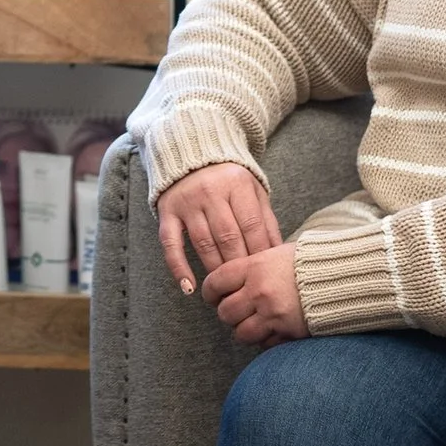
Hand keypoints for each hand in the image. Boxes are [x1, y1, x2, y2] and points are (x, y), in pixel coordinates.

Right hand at [156, 161, 280, 295]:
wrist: (191, 157)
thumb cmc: (229, 181)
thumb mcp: (253, 190)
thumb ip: (266, 219)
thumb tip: (278, 253)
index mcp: (236, 184)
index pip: (251, 225)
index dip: (259, 252)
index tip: (263, 273)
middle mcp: (210, 191)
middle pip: (228, 237)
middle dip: (239, 265)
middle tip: (246, 286)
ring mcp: (187, 202)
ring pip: (203, 244)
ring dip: (215, 270)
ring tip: (225, 288)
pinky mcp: (167, 212)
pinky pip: (171, 244)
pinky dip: (179, 268)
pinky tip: (189, 287)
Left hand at [201, 243, 306, 347]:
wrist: (344, 276)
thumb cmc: (311, 261)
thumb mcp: (276, 253)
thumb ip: (253, 266)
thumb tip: (233, 277)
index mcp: (254, 268)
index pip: (215, 282)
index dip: (210, 291)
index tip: (213, 295)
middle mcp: (259, 292)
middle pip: (225, 312)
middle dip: (228, 313)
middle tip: (235, 309)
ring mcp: (273, 315)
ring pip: (241, 333)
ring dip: (244, 329)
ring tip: (254, 322)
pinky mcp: (288, 332)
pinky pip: (265, 344)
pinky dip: (266, 339)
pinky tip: (273, 328)